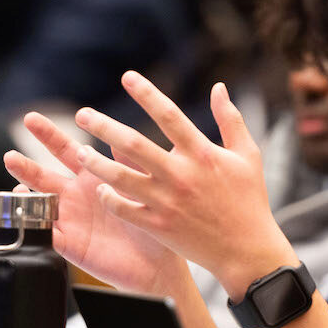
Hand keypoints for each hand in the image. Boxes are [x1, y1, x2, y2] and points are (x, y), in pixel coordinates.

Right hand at [5, 112, 181, 294]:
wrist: (158, 264)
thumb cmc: (153, 223)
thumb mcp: (143, 187)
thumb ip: (130, 163)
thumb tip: (118, 137)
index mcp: (93, 177)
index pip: (66, 150)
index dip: (48, 135)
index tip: (31, 120)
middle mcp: (76, 196)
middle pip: (43, 175)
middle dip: (25, 162)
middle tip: (8, 153)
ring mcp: (70, 220)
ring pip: (37, 203)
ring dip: (24, 191)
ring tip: (14, 180)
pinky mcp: (70, 245)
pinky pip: (44, 234)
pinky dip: (32, 225)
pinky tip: (24, 214)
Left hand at [71, 72, 295, 298]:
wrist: (247, 251)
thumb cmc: (249, 200)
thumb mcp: (248, 155)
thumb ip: (230, 119)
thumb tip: (219, 87)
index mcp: (203, 154)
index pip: (169, 115)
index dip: (147, 93)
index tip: (127, 77)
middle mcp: (181, 175)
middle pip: (134, 144)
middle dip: (104, 127)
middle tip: (82, 115)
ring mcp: (168, 202)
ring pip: (121, 177)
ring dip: (96, 163)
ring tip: (78, 151)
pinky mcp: (159, 226)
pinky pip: (125, 209)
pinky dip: (109, 198)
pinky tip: (100, 188)